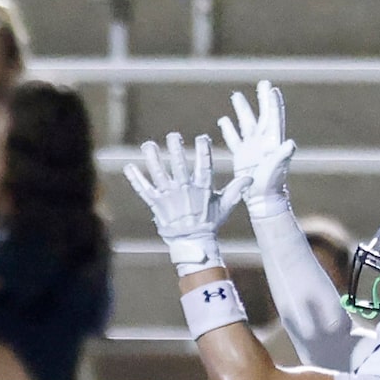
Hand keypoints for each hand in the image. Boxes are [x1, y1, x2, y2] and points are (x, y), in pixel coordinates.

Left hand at [124, 131, 249, 273]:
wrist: (193, 243)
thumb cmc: (210, 222)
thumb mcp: (225, 205)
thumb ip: (236, 189)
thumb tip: (251, 177)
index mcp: (202, 189)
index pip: (204, 166)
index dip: (203, 151)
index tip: (202, 138)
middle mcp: (184, 191)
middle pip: (179, 167)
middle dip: (176, 150)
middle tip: (173, 135)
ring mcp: (169, 198)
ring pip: (159, 175)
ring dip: (153, 159)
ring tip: (148, 145)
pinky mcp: (156, 205)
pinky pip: (144, 190)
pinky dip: (136, 179)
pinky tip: (129, 167)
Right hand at [219, 81, 296, 217]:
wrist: (262, 199)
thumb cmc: (272, 184)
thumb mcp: (277, 168)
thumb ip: (283, 155)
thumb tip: (291, 143)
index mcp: (273, 140)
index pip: (273, 116)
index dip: (272, 102)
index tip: (271, 88)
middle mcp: (263, 141)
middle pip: (262, 115)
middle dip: (262, 99)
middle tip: (262, 82)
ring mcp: (252, 147)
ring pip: (246, 123)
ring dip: (242, 110)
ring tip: (236, 95)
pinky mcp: (241, 156)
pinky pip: (234, 139)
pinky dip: (229, 129)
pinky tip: (223, 120)